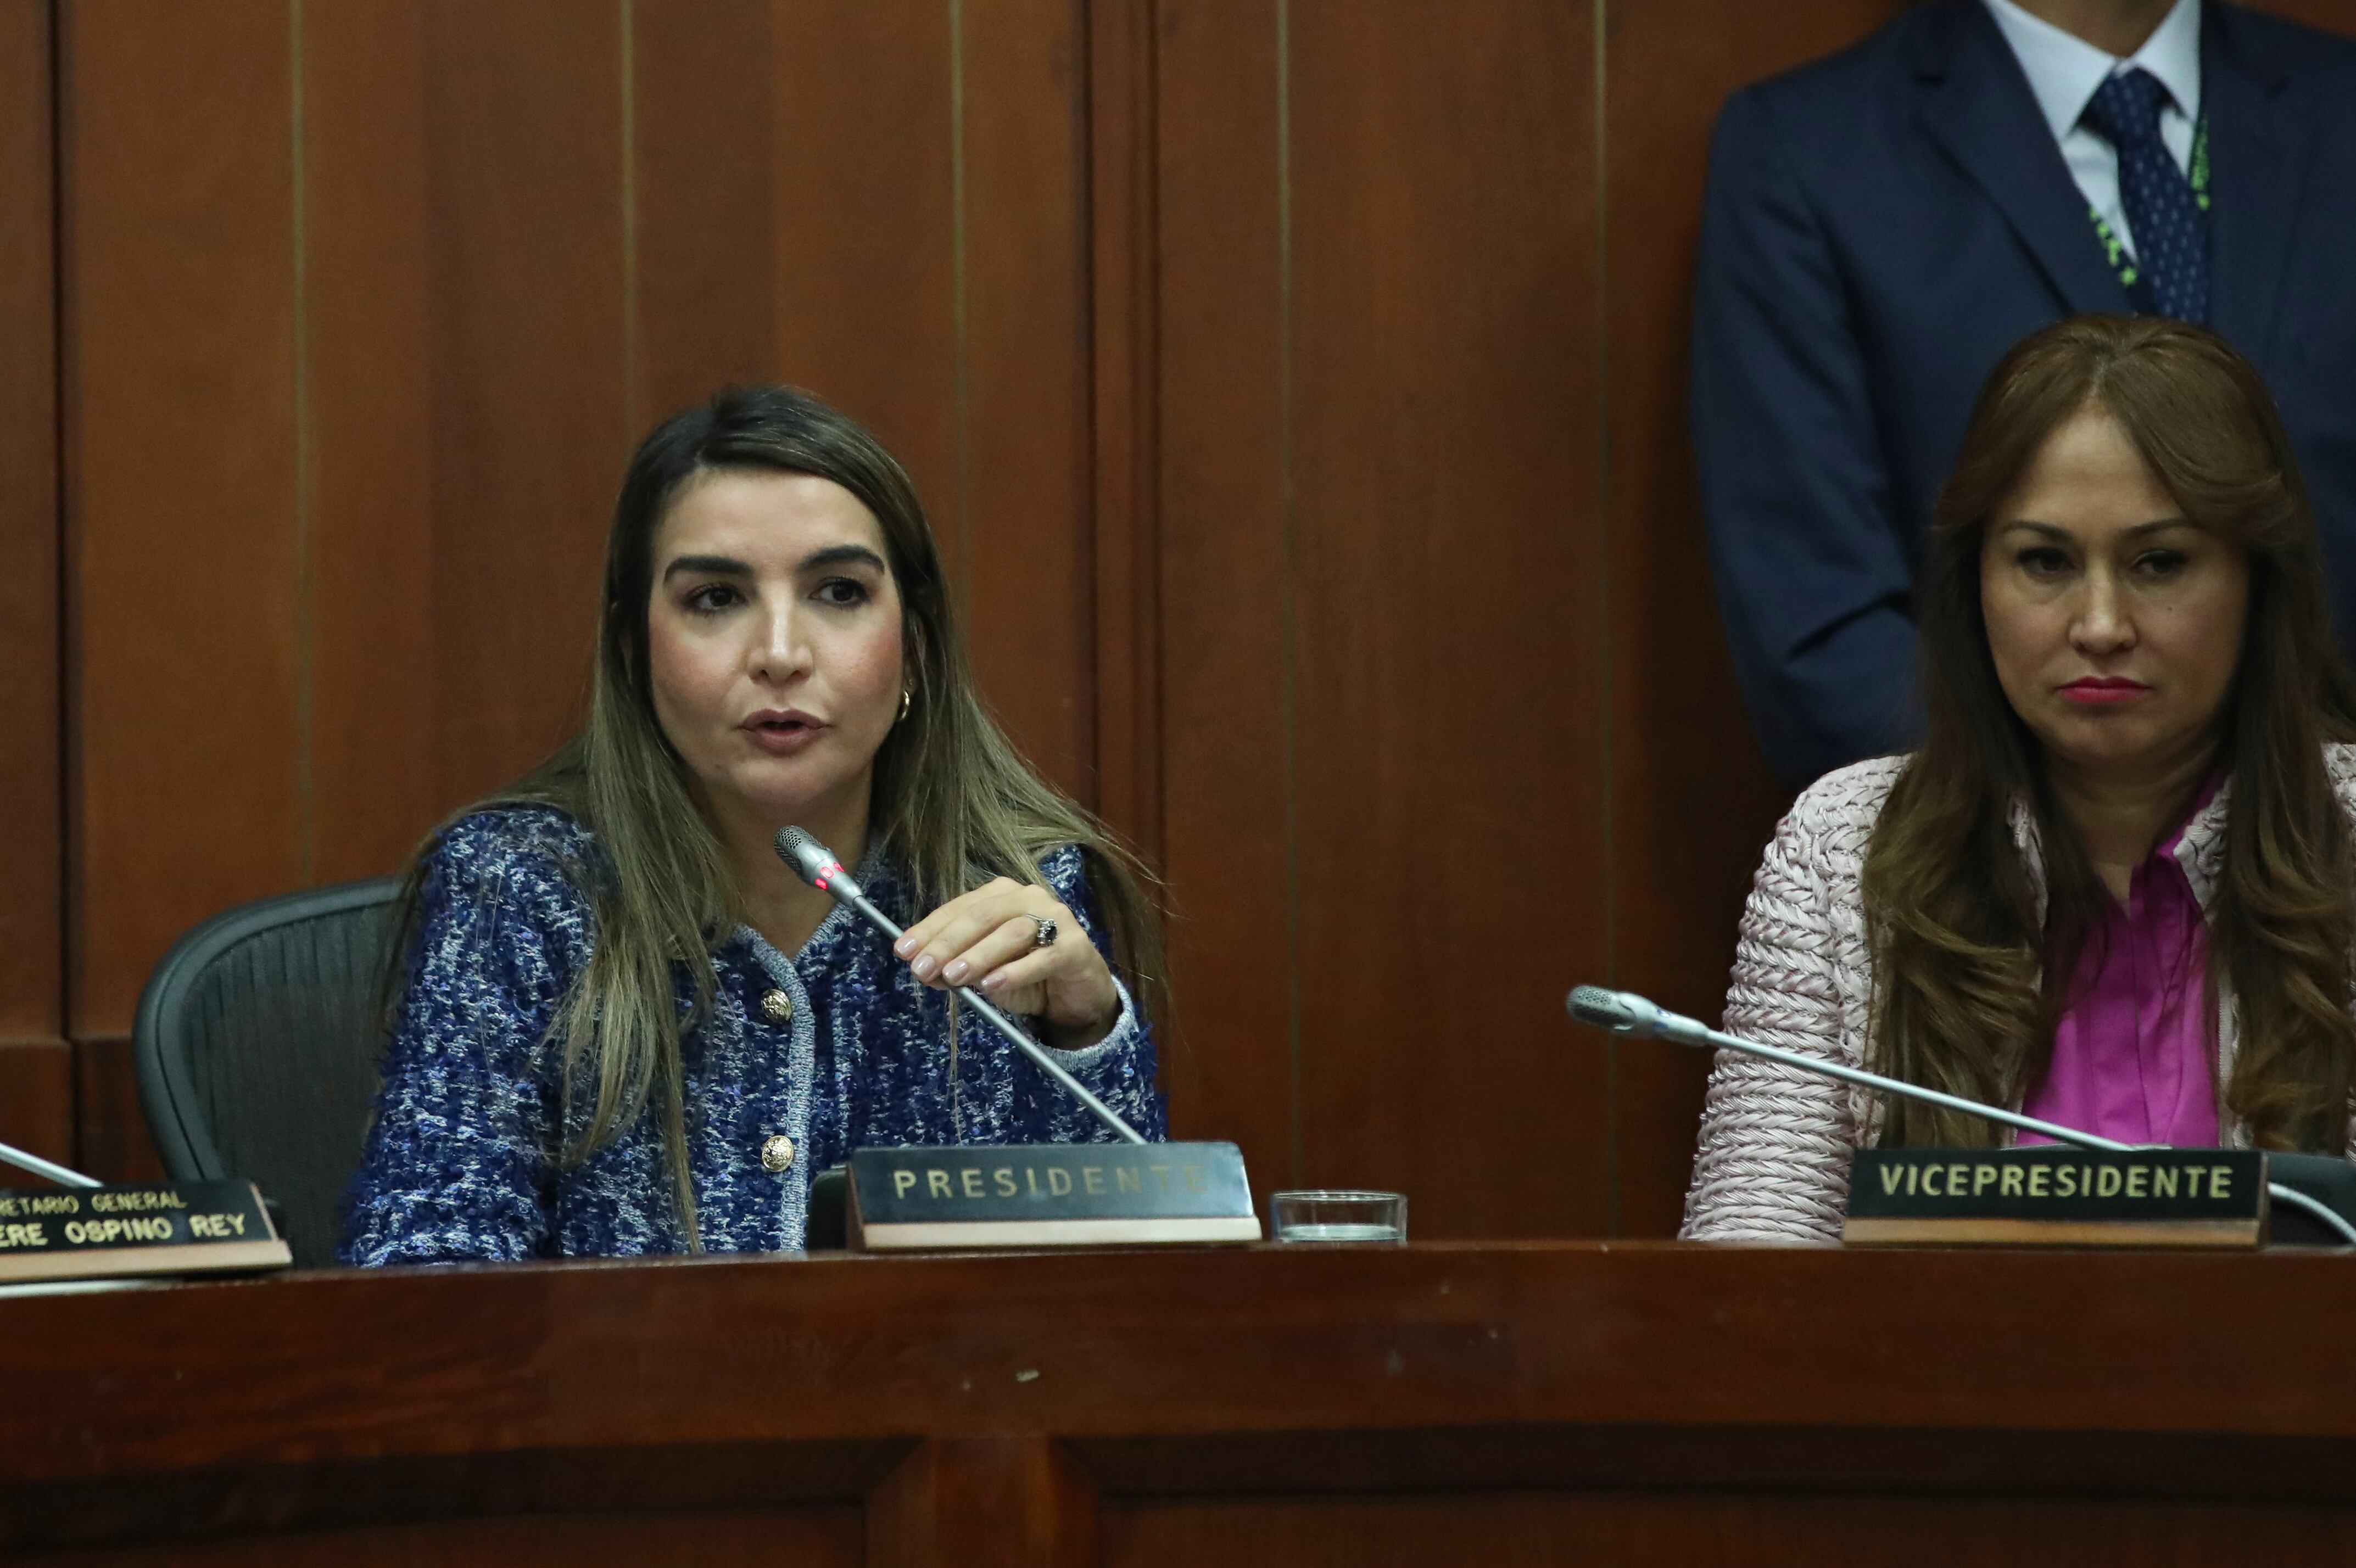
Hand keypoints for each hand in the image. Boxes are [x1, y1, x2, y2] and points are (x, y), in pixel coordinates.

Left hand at [893, 877, 1120, 1048]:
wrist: (1076, 994)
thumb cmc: (1026, 975)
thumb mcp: (984, 972)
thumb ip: (955, 967)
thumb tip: (920, 969)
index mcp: (1001, 895)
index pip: (959, 908)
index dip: (929, 929)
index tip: (902, 951)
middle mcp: (1028, 898)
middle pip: (982, 916)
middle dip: (947, 943)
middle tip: (922, 969)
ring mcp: (1056, 919)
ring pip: (1011, 932)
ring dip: (978, 955)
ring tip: (953, 977)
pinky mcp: (1075, 947)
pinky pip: (1042, 957)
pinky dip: (1015, 971)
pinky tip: (992, 985)